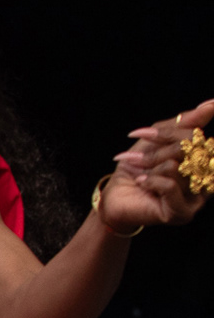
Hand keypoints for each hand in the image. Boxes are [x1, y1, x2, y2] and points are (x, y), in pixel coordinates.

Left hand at [105, 99, 213, 230]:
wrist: (114, 197)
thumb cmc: (137, 168)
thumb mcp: (156, 141)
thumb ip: (183, 124)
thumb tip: (211, 104)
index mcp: (203, 160)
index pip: (195, 136)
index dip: (167, 132)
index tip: (141, 135)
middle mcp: (206, 179)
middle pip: (188, 150)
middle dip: (156, 151)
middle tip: (136, 160)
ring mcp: (196, 199)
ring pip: (176, 166)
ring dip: (150, 169)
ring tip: (140, 175)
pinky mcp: (182, 213)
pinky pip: (170, 185)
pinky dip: (151, 181)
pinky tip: (143, 184)